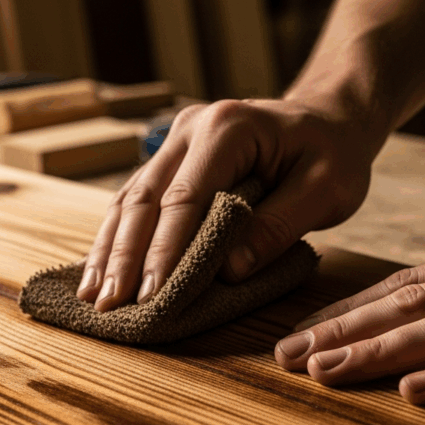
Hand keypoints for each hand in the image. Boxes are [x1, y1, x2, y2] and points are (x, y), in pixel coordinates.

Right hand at [76, 98, 383, 310]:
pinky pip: (136, 199)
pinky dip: (119, 237)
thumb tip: (227, 270)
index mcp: (228, 129)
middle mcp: (191, 129)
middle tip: (107, 305)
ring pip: (130, 199)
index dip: (164, 250)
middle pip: (145, 198)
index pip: (185, 197)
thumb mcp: (326, 189)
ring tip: (92, 295)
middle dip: (124, 256)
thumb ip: (278, 226)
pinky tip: (102, 268)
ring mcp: (176, 141)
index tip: (150, 296)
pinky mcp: (172, 159)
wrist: (326, 119)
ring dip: (110, 249)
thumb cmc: (332, 153)